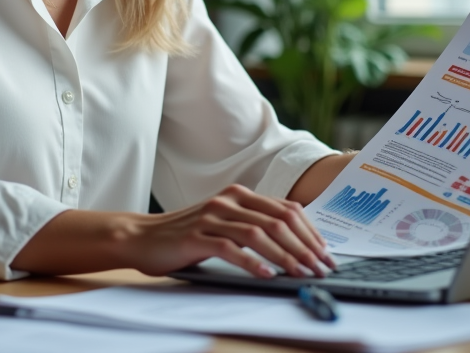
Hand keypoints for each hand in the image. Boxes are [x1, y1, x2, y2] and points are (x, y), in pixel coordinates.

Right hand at [125, 184, 337, 277]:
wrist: (143, 237)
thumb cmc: (187, 235)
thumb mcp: (225, 224)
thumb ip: (253, 226)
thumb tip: (296, 246)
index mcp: (240, 195)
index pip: (286, 209)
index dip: (310, 232)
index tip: (326, 253)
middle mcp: (229, 201)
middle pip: (278, 221)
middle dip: (304, 247)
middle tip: (320, 268)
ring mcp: (212, 216)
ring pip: (258, 234)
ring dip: (285, 256)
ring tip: (300, 273)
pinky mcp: (196, 235)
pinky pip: (230, 248)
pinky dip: (251, 262)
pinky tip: (265, 274)